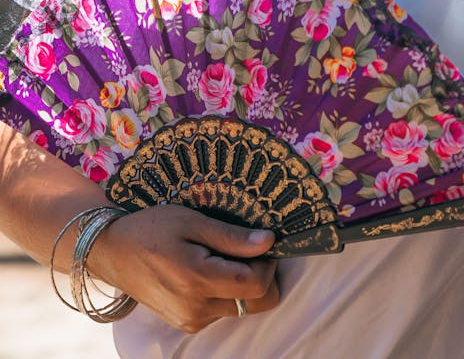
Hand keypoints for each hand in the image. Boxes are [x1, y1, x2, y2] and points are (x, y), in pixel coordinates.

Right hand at [88, 206, 278, 333]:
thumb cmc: (151, 228)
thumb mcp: (191, 221)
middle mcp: (197, 310)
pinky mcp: (187, 323)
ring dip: (243, 284)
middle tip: (245, 248)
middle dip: (262, 276)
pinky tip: (208, 268)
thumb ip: (231, 236)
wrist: (113, 252)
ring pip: (242, 308)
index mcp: (198, 281)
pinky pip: (223, 310)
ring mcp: (192, 321)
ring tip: (220, 255)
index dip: (268, 262)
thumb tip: (269, 241)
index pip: (257, 285)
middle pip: (257, 303)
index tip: (260, 241)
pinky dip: (226, 292)